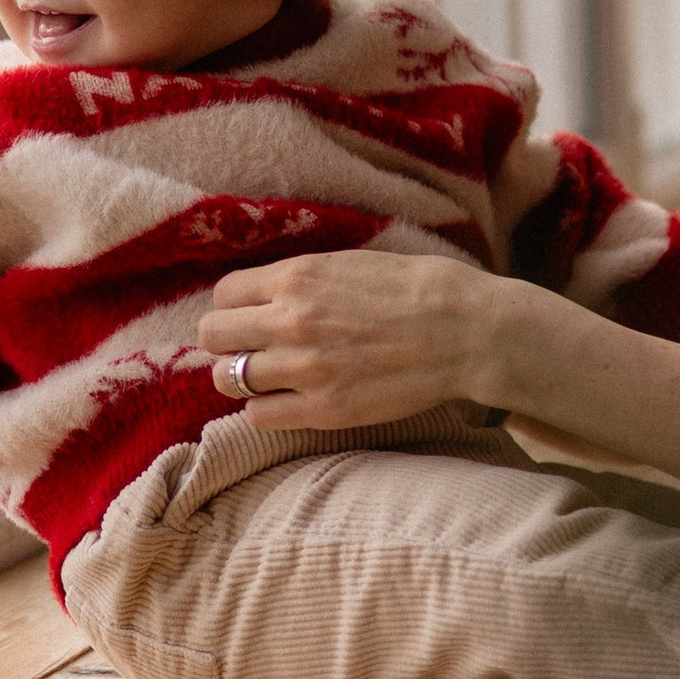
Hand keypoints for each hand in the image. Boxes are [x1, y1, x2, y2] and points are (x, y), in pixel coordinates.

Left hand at [197, 244, 510, 427]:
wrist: (466, 330)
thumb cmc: (418, 288)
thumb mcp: (351, 262)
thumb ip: (304, 279)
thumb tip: (267, 293)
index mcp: (297, 278)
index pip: (224, 294)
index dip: (234, 306)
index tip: (250, 316)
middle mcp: (290, 321)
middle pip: (212, 336)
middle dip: (226, 341)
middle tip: (251, 347)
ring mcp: (304, 368)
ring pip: (228, 379)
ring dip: (243, 377)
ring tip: (269, 376)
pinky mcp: (324, 409)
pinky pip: (258, 416)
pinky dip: (265, 409)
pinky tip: (287, 400)